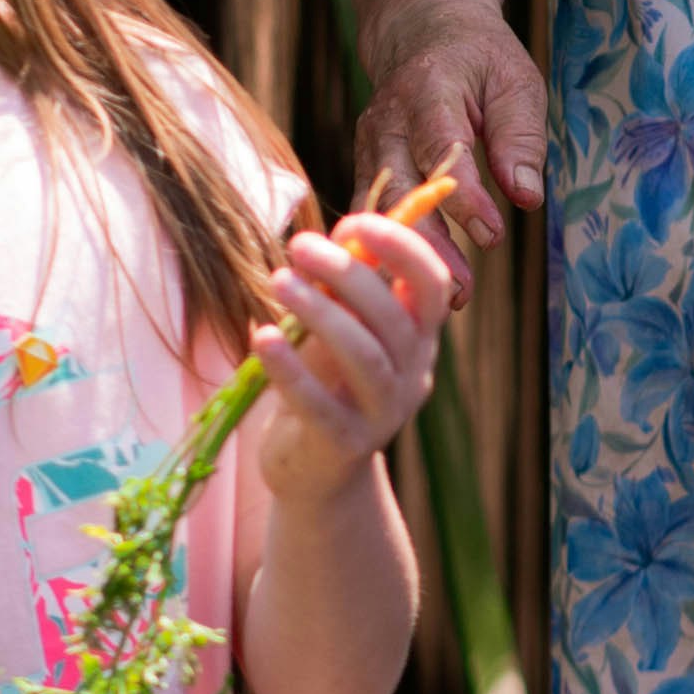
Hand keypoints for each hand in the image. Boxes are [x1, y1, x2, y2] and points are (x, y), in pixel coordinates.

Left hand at [250, 208, 450, 498]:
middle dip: (348, 273)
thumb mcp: (338, 330)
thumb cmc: (325, 382)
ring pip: (364, 356)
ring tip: (279, 280)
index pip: (432, 285)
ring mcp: (384, 413)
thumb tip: (341, 233)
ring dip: (321, 313)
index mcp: (418, 337)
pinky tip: (261, 336)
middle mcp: (412, 373)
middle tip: (299, 245)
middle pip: (394, 317)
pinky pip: (319, 404)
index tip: (352, 222)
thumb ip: (343, 290)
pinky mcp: (345, 445)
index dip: (402, 247)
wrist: (316, 471)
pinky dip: (289, 368)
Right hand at [354, 2, 549, 315]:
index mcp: (429, 90)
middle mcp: (387, 119)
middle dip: (431, 241)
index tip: (492, 235)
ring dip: (408, 255)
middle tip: (460, 290)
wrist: (420, 29)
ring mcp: (369, 144)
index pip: (442, 146)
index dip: (464, 195)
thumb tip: (527, 197)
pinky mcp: (365, 164)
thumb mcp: (515, 80)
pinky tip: (411, 286)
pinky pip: (371, 212)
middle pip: (401, 186)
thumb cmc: (480, 58)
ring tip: (443, 298)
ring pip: (380, 207)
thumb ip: (521, 136)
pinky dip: (388, 250)